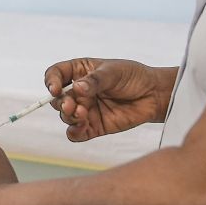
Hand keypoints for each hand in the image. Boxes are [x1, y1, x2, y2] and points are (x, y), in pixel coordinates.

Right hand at [44, 58, 176, 141]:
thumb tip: (77, 88)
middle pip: (57, 98)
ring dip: (69, 116)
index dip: (51, 81)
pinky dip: (74, 133)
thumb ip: (95, 80)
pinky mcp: (94, 126)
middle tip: (72, 105)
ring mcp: (85, 109)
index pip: (56, 74)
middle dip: (61, 103)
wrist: (154, 95)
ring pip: (66, 116)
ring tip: (83, 114)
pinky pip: (77, 133)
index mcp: (79, 72)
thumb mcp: (114, 72)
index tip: (55, 89)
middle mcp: (78, 91)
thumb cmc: (133, 77)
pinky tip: (80, 129)